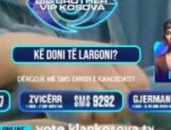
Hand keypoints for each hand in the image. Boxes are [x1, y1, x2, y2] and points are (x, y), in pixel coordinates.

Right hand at [0, 32, 149, 124]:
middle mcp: (100, 64)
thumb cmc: (67, 60)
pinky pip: (85, 114)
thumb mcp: (95, 57)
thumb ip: (118, 74)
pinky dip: (83, 117)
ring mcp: (84, 75)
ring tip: (89, 110)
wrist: (31, 52)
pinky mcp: (67, 88)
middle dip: (118, 113)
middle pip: (124, 100)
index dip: (139, 100)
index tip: (135, 111)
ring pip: (108, 110)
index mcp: (110, 55)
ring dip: (100, 117)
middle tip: (105, 112)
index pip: (139, 81)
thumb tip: (139, 103)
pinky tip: (75, 108)